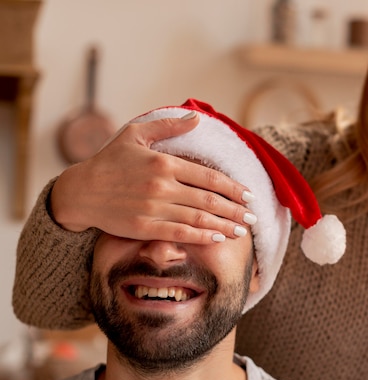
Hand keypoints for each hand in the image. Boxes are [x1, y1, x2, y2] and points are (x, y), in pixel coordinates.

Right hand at [50, 112, 255, 243]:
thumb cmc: (109, 161)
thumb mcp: (135, 134)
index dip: (233, 188)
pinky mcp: (145, 228)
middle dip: (236, 210)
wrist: (80, 191)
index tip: (249, 195)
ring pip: (199, 219)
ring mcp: (154, 209)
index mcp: (164, 163)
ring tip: (242, 230)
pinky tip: (217, 238)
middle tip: (253, 217)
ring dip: (224, 226)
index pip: (209, 177)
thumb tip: (196, 118)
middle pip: (209, 200)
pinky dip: (202, 237)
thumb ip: (168, 126)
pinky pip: (180, 234)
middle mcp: (162, 186)